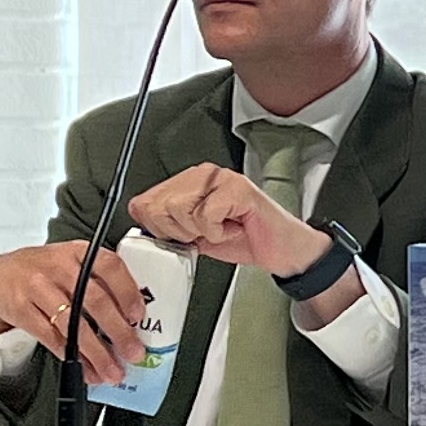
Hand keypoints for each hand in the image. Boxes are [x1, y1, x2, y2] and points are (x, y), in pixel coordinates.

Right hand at [0, 242, 148, 383]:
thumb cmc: (44, 271)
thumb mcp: (72, 263)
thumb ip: (99, 283)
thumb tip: (132, 322)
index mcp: (78, 252)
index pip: (109, 266)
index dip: (127, 292)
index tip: (138, 317)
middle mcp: (59, 266)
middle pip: (94, 300)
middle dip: (118, 332)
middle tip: (133, 353)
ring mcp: (37, 287)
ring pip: (73, 324)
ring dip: (96, 353)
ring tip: (111, 371)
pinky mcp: (20, 309)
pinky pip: (51, 337)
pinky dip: (71, 357)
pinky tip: (85, 369)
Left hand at [124, 163, 321, 277]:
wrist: (282, 250)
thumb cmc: (244, 239)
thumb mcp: (195, 237)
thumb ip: (170, 230)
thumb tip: (144, 231)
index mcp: (187, 183)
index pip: (143, 203)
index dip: (158, 229)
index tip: (181, 238)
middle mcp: (202, 175)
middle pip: (157, 206)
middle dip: (177, 232)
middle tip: (203, 235)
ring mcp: (220, 178)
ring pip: (178, 207)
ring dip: (199, 231)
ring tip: (220, 229)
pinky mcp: (237, 188)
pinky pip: (206, 214)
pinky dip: (217, 232)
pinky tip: (232, 228)